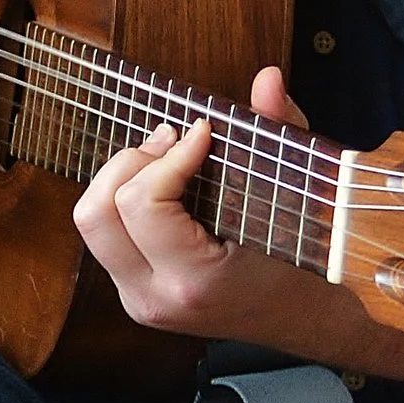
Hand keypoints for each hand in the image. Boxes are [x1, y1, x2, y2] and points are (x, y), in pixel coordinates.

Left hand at [71, 66, 306, 339]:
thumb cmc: (310, 264)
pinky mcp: (132, 291)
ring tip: (166, 156)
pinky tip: (163, 181)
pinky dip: (124, 195)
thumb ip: (279, 131)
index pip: (141, 204)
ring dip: (121, 176)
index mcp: (194, 283)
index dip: (169, 156)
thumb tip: (268, 78)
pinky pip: (105, 232)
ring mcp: (139, 298)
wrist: (312, 324)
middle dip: (131, 162)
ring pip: (91, 220)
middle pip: (96, 212)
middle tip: (172, 140)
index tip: (202, 132)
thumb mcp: (301, 197)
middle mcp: (154, 298)